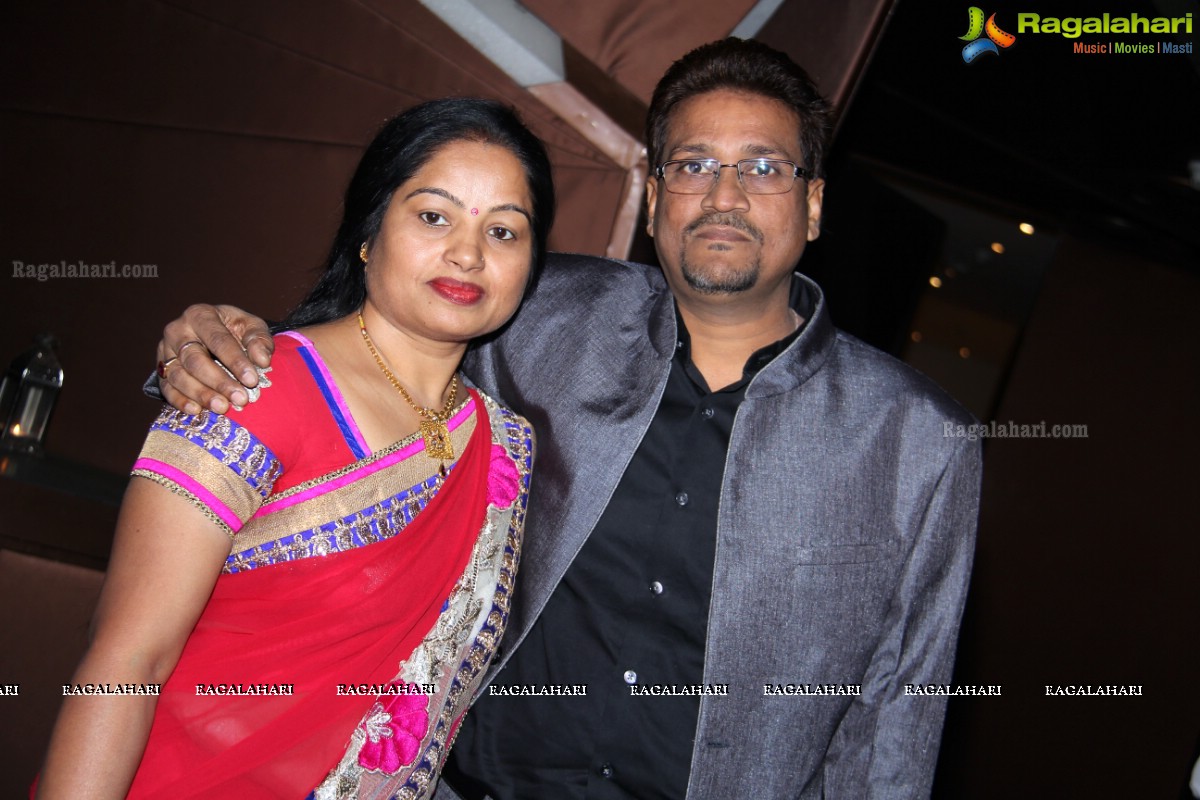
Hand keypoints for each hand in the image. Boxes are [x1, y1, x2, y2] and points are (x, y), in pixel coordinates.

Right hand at [158, 304, 272, 414]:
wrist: (214, 335)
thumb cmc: (234, 330)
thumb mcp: (251, 327)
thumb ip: (259, 340)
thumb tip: (262, 359)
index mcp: (200, 315)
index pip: (217, 339)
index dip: (235, 361)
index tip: (252, 380)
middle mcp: (177, 331)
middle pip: (194, 359)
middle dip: (219, 381)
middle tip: (240, 399)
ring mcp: (165, 351)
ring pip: (179, 375)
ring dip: (201, 394)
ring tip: (223, 407)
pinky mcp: (162, 369)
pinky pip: (167, 387)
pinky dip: (180, 401)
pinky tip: (197, 411)